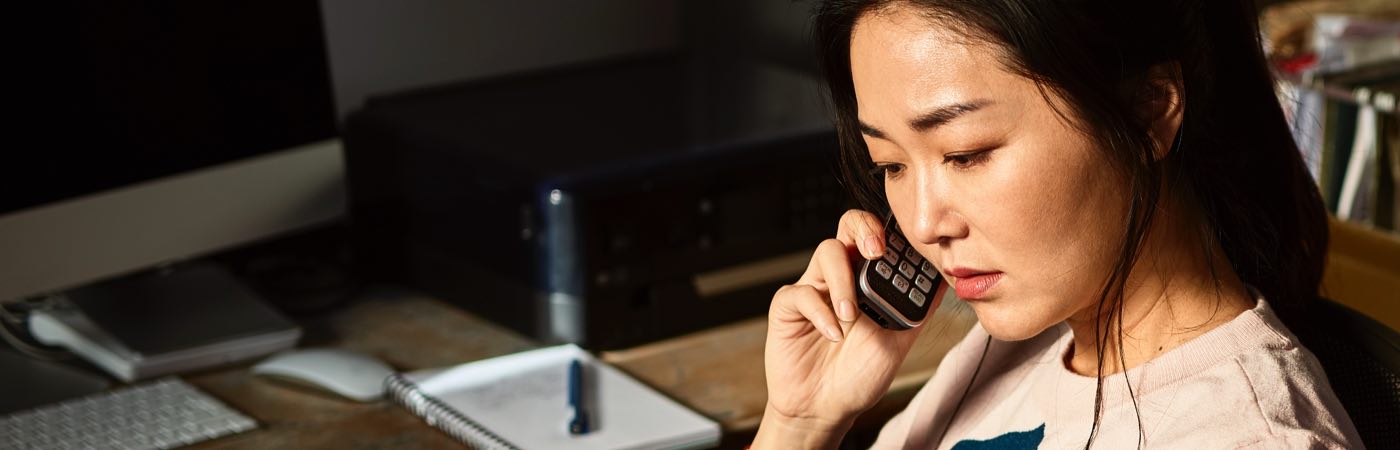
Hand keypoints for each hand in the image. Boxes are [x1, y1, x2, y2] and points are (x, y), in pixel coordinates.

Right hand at [754, 209, 946, 447]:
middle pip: (848, 226)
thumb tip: (946, 278)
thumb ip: (918, 309)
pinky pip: (802, 293)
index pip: (878, 236)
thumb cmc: (859, 374)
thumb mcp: (900, 340)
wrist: (827, 408)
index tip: (905, 248)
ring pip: (826, 252)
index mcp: (868, 279)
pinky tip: (833, 335)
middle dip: (864, 228)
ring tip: (852, 315)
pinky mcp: (788, 306)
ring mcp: (814, 288)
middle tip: (876, 251)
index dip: (890, 232)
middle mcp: (840, 276)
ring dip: (843, 281)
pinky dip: (821, 313)